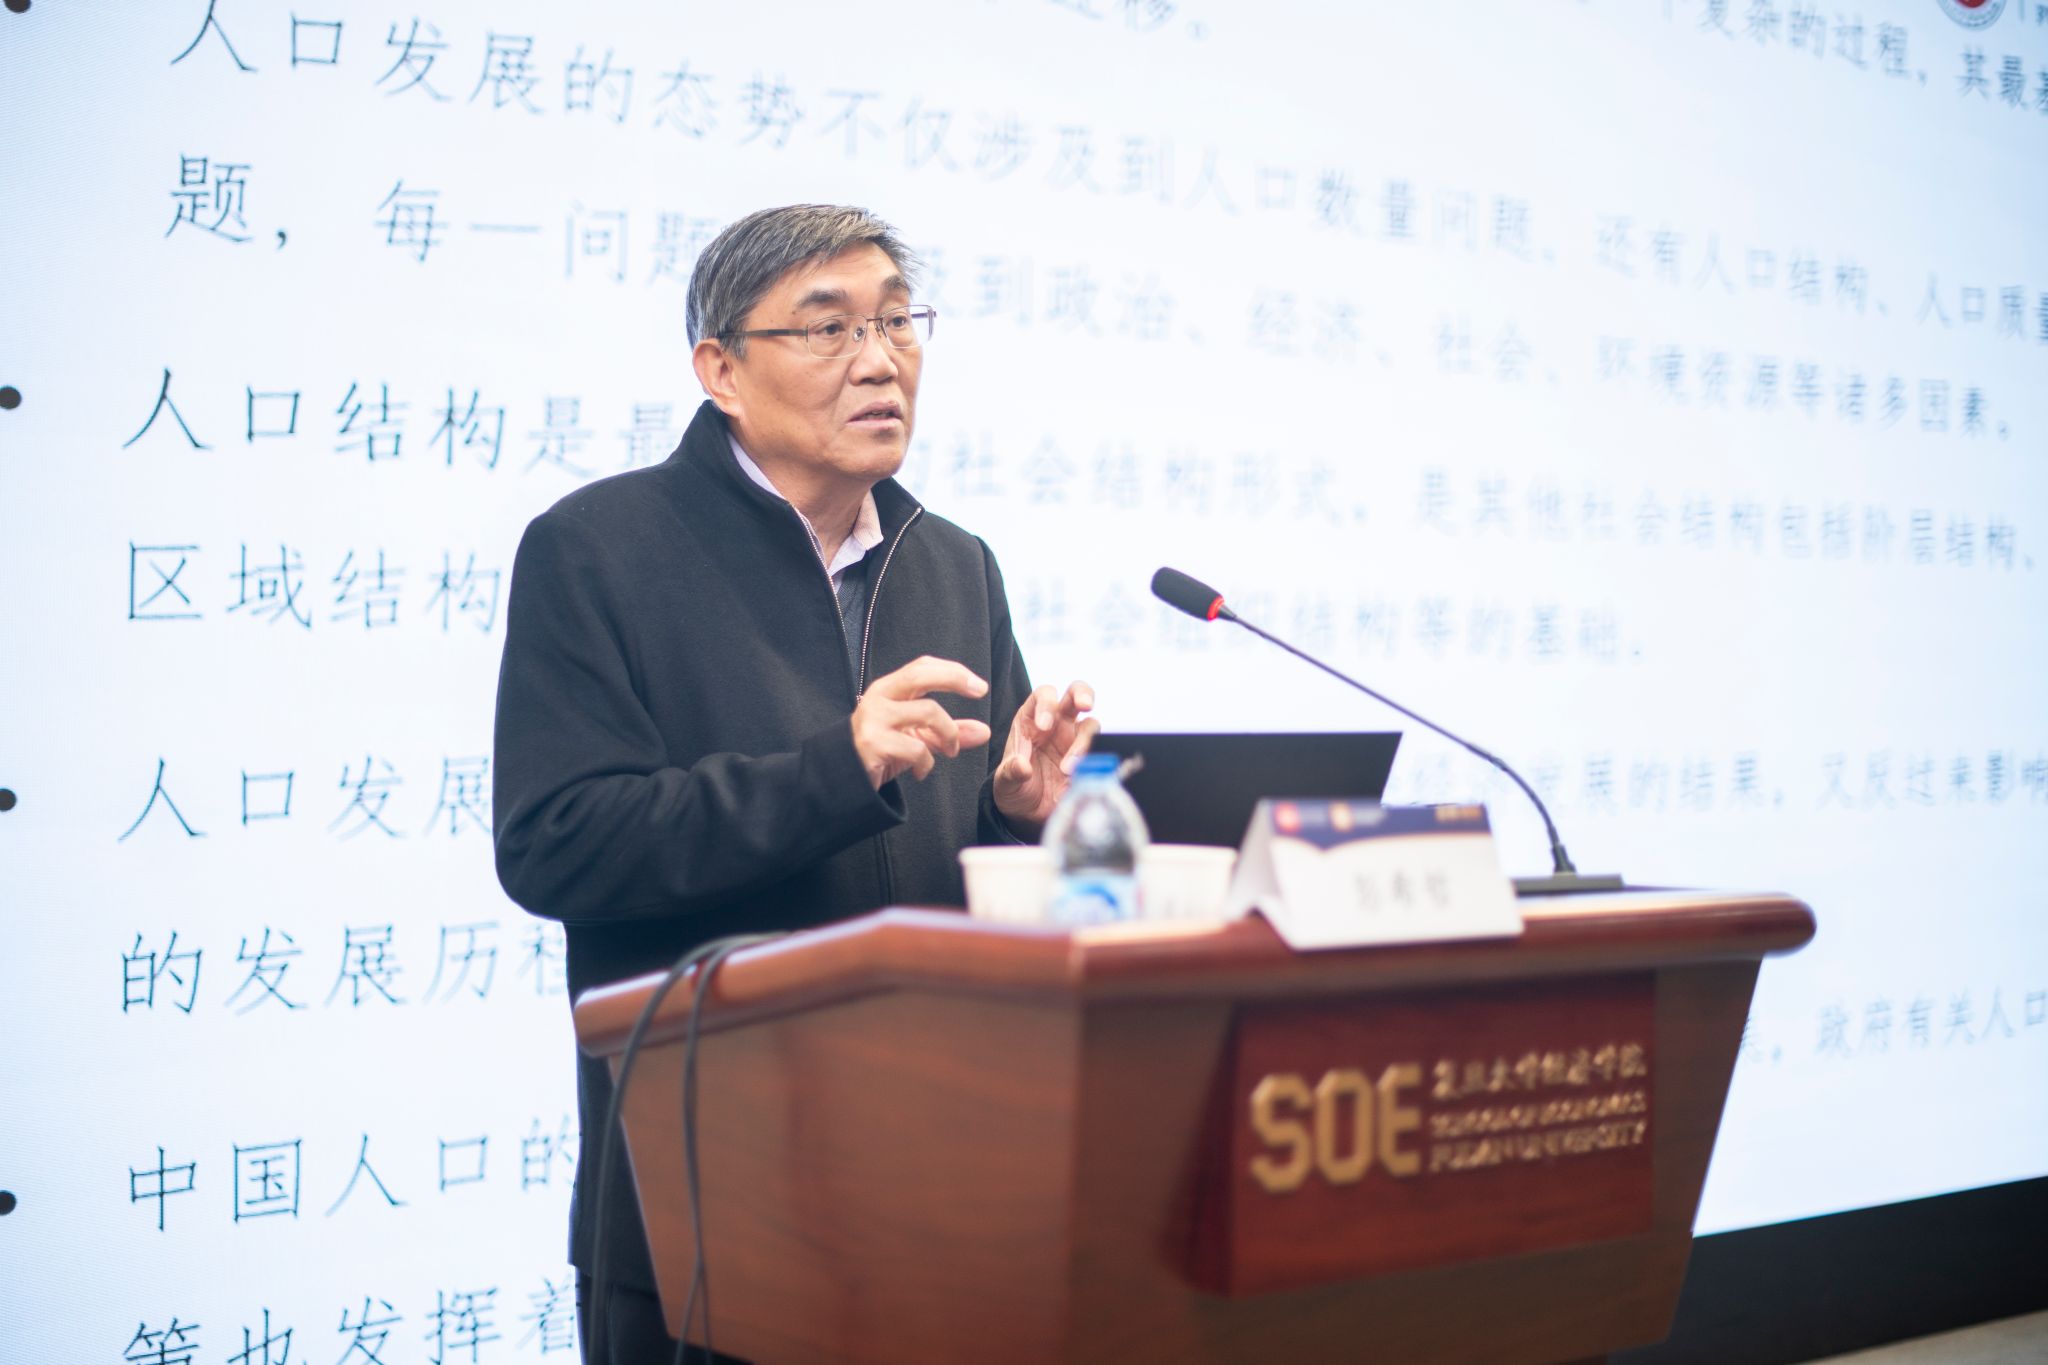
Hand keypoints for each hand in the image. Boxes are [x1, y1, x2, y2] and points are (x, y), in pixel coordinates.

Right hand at [851, 656, 993, 788]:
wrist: (844, 777)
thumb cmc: (883, 750)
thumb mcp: (918, 737)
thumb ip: (949, 732)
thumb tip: (984, 732)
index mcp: (889, 689)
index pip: (922, 666)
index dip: (953, 671)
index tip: (979, 686)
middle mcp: (880, 698)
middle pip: (920, 674)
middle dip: (954, 678)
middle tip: (979, 691)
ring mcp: (874, 719)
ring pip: (928, 712)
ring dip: (949, 734)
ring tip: (950, 751)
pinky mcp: (873, 743)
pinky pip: (916, 748)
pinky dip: (927, 763)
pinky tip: (921, 771)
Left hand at [992, 681, 1099, 830]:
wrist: (1030, 816)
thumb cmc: (1015, 789)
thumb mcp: (1005, 783)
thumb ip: (1011, 773)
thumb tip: (1022, 766)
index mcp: (1032, 720)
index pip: (1043, 695)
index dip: (1046, 704)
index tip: (1044, 726)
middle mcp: (1058, 724)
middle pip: (1076, 694)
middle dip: (1083, 694)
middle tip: (1085, 705)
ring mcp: (1076, 741)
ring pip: (1092, 725)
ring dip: (1083, 744)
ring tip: (1067, 770)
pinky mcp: (1090, 760)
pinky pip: (1100, 754)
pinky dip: (1095, 762)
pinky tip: (1080, 779)